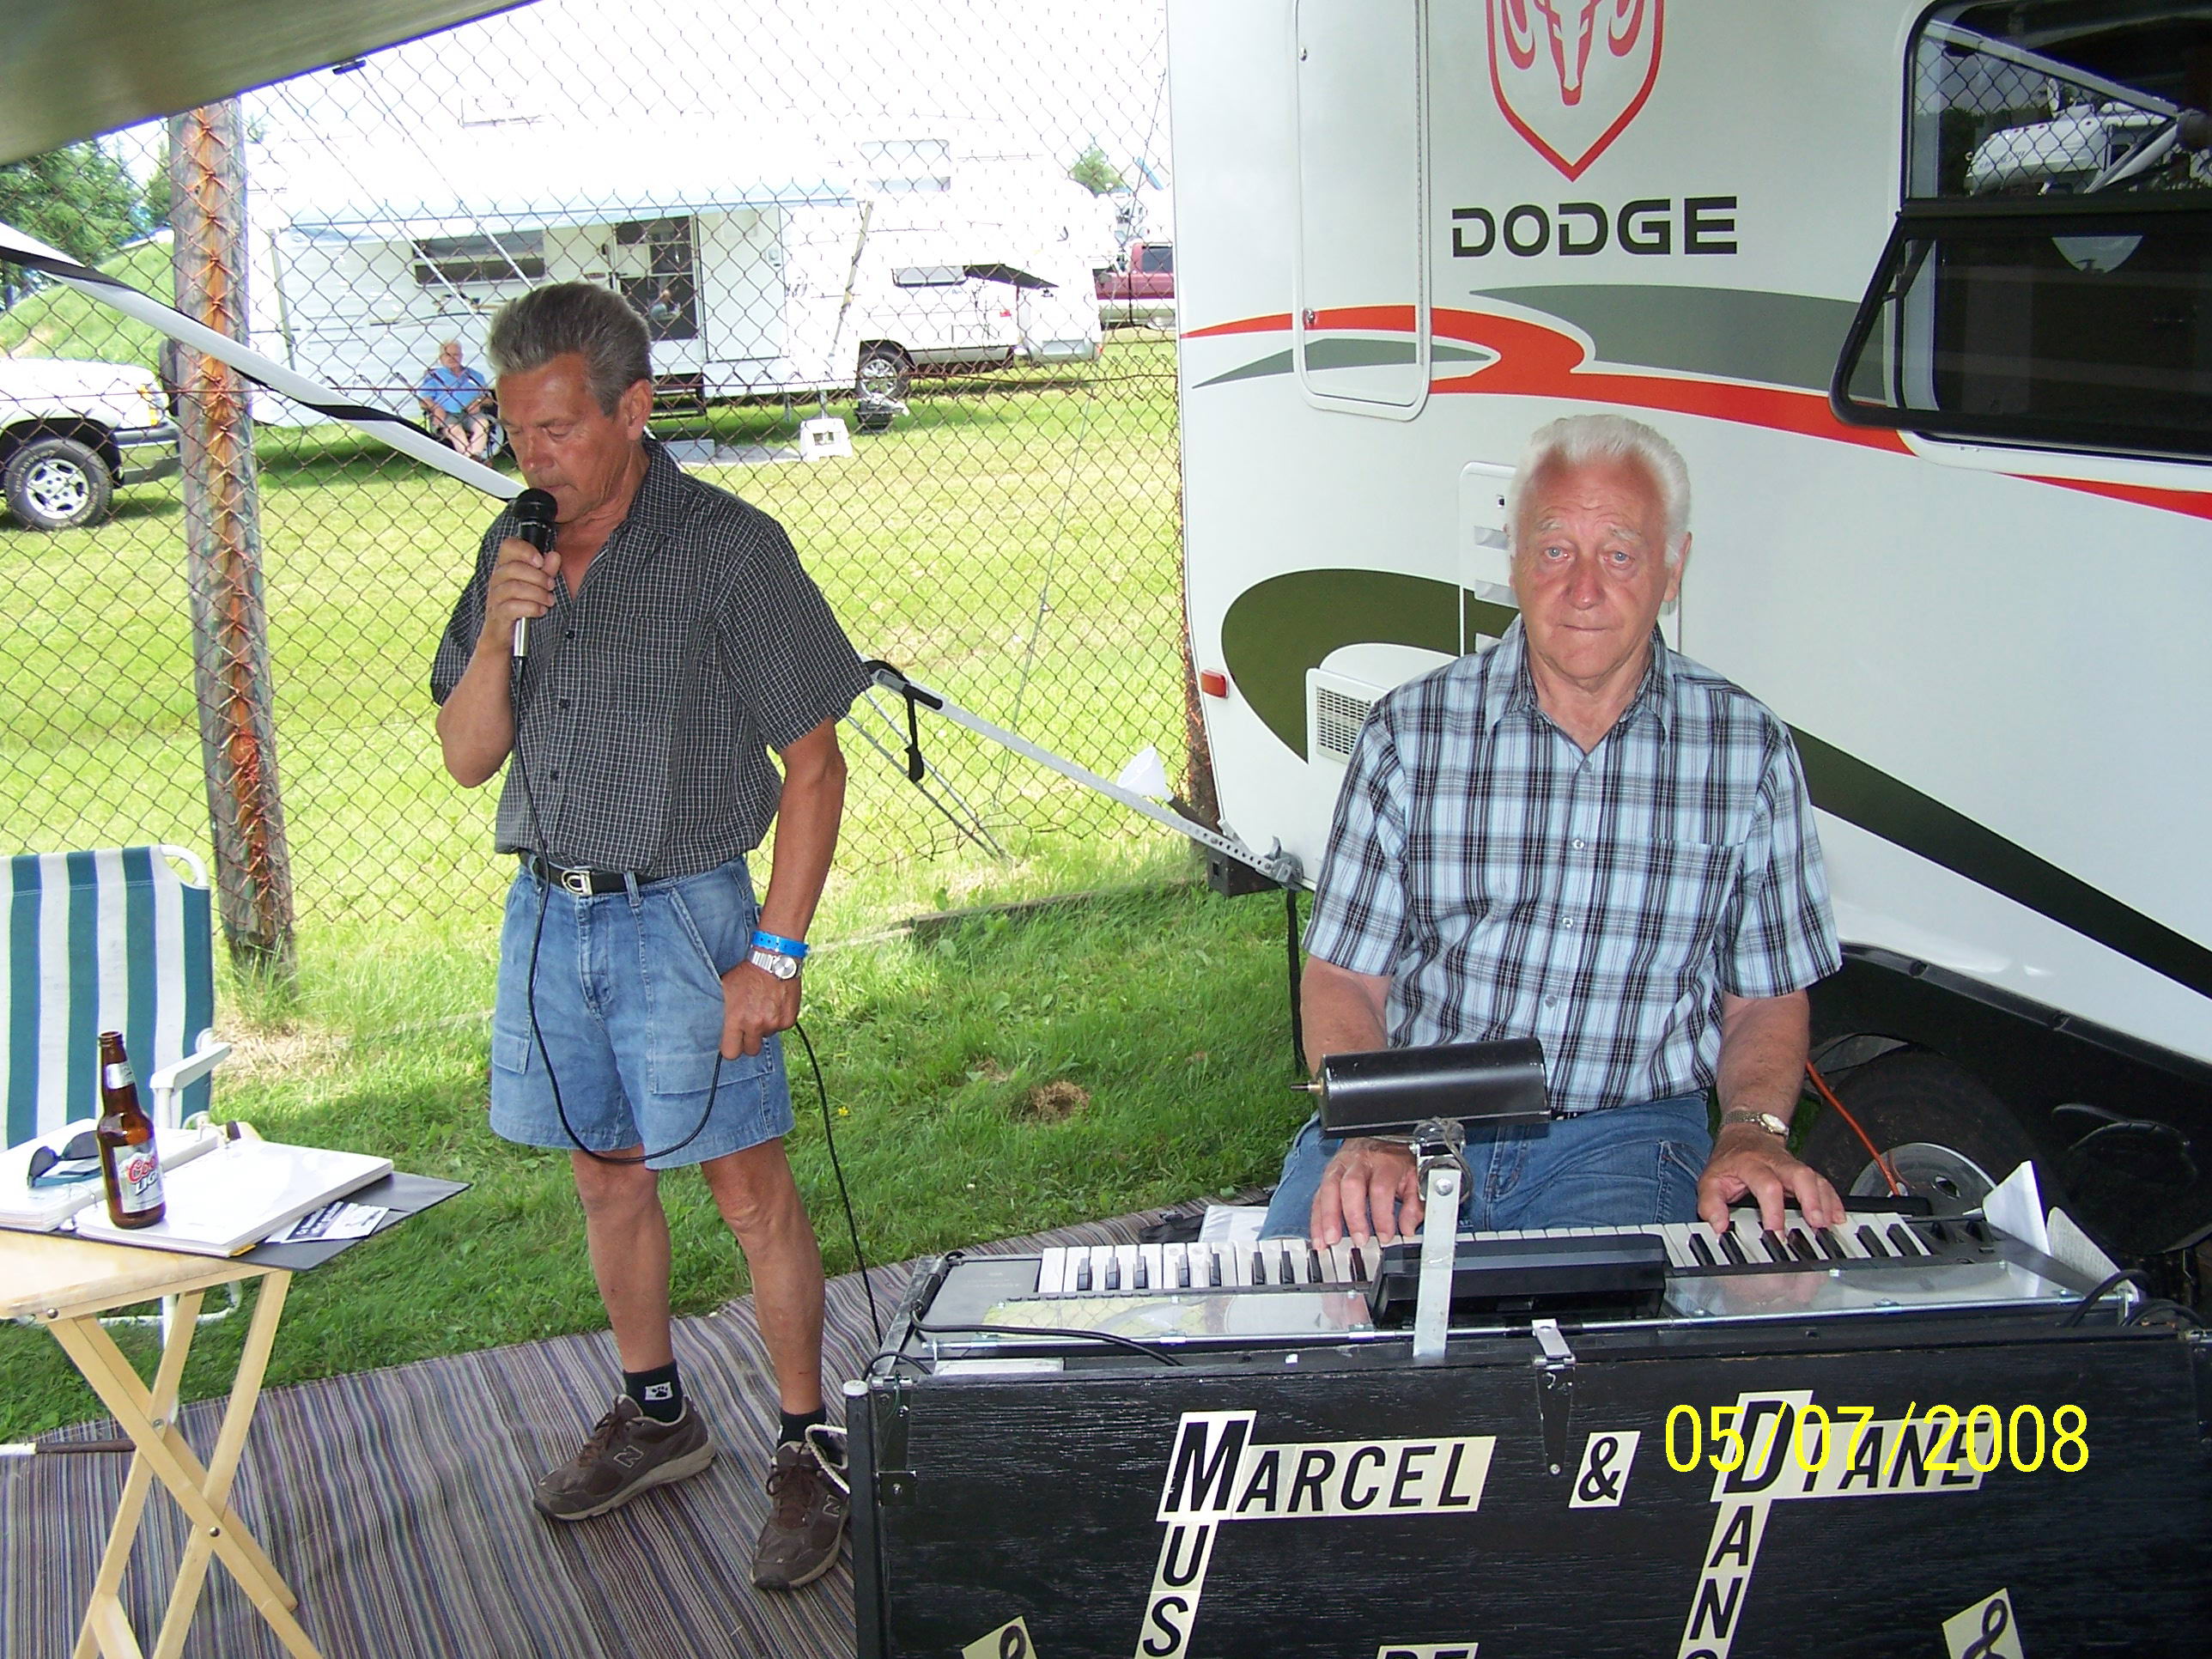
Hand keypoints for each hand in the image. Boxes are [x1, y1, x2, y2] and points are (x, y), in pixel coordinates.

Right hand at [480, 535, 556, 655]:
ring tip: (549, 600)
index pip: (508, 546)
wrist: (503, 634)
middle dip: (538, 576)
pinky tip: (540, 611)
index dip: (525, 550)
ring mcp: (495, 596)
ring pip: (514, 587)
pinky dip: (531, 608)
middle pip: (513, 568)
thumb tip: (555, 555)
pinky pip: (513, 607)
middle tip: (551, 586)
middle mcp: (497, 579)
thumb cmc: (521, 605)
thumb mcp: (536, 585)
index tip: (540, 560)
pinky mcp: (498, 614)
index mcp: (505, 566)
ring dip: (537, 593)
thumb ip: (546, 570)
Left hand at [720, 959, 798, 1057]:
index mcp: (736, 1020)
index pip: (731, 1053)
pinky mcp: (789, 1020)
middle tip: (749, 1026)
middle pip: (751, 1051)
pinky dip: (778, 1019)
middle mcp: (755, 1025)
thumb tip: (711, 1026)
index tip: (733, 1041)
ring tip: (762, 1007)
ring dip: (764, 1027)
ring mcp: (774, 1024)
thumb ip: (721, 1011)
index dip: (732, 1047)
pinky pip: (781, 1027)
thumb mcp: (725, 989)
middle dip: (749, 1041)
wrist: (774, 960)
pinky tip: (775, 1003)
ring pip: (767, 1036)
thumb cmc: (746, 973)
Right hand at [1311, 1137, 1420, 1247]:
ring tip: (1331, 1241)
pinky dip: (1317, 1220)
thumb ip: (1413, 1204)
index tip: (1385, 1237)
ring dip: (1328, 1218)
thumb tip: (1408, 1228)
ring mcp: (1340, 1166)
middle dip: (1353, 1216)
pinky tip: (1319, 1238)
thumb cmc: (1395, 1160)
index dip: (1382, 1216)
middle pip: (1351, 1186)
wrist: (1378, 1139)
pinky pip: (1318, 1197)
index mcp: (1384, 1162)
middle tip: (1359, 1240)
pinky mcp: (1327, 1175)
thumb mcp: (1413, 1177)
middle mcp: (1359, 1162)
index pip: (1380, 1188)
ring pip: (1329, 1189)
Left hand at [1696, 1125, 1844, 1234]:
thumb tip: (1719, 1227)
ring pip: (1815, 1179)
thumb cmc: (1730, 1161)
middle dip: (1811, 1200)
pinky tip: (1838, 1217)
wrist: (1745, 1134)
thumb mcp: (1710, 1179)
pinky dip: (1833, 1200)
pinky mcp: (1804, 1172)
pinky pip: (1823, 1183)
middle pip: (1800, 1175)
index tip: (1775, 1232)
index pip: (1767, 1185)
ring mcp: (1793, 1166)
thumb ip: (1710, 1204)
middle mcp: (1776, 1163)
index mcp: (1752, 1164)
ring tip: (1828, 1226)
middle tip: (1815, 1225)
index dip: (1773, 1210)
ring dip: (1825, 1203)